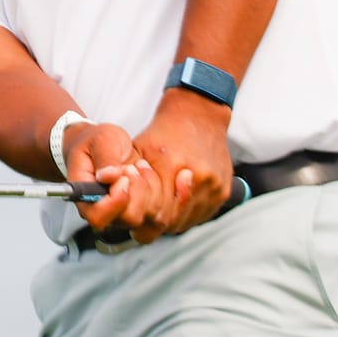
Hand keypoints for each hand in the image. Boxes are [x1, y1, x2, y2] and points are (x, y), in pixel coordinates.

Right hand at [63, 120, 172, 239]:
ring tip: (143, 165)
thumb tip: (109, 175)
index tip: (123, 177)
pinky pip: (169, 214)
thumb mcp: (99, 140)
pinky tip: (183, 177)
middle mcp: (107, 211)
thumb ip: (104, 157)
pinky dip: (179, 196)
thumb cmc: (95, 141)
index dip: (115, 201)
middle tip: (134, 166)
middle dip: (140, 191)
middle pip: (130, 219)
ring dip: (155, 190)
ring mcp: (128, 213)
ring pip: (152, 219)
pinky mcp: (146, 210)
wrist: (101, 144)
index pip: (98, 217)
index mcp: (86, 197)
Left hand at [130, 88, 234, 239]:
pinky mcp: (223, 191)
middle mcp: (197, 179)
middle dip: (155, 220)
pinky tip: (175, 203)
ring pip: (187, 221)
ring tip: (160, 204)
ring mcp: (213, 186)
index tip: (136, 211)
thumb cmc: (163, 132)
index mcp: (171, 167)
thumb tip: (114, 202)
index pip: (156, 213)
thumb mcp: (136, 150)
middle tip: (145, 211)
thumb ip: (126, 179)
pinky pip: (202, 215)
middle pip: (172, 221)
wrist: (198, 115)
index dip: (144, 216)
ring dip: (171, 219)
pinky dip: (186, 214)